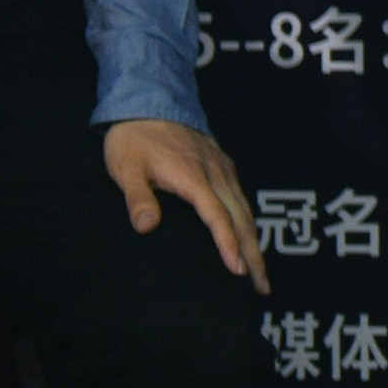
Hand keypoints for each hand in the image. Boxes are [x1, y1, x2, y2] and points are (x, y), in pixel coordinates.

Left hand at [104, 119, 266, 288]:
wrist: (148, 101)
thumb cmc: (133, 139)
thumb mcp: (126, 168)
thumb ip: (138, 198)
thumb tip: (147, 227)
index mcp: (193, 177)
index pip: (217, 217)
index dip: (228, 245)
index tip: (237, 271)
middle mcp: (215, 174)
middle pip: (241, 218)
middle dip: (253, 253)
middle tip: (262, 285)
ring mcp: (222, 169)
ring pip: (245, 209)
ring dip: (254, 241)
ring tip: (259, 269)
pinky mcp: (222, 165)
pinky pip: (241, 198)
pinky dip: (248, 221)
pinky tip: (248, 234)